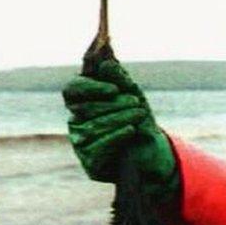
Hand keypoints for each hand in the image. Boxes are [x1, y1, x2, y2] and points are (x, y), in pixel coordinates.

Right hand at [62, 60, 178, 202]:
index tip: (114, 89)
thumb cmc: (137, 119)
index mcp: (83, 102)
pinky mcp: (90, 162)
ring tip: (139, 115)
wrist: (152, 152)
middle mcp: (76, 121)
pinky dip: (117, 136)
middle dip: (114, 105)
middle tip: (136, 102)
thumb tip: (106, 62)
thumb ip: (119, 79)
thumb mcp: (133, 96)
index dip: (90, 88)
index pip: (73, 90)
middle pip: (86, 109)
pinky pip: (99, 147)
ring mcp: (81, 142)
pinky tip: (131, 131)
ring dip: (120, 119)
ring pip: (93, 127)